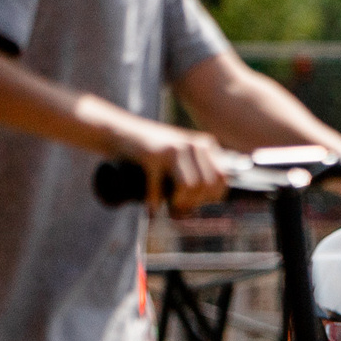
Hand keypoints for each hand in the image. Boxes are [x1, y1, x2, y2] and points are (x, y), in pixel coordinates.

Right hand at [111, 117, 227, 215]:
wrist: (118, 131)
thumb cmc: (151, 151)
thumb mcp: (180, 155)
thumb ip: (198, 169)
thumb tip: (213, 202)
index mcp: (205, 145)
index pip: (222, 178)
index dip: (211, 197)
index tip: (196, 204)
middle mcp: (193, 144)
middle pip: (207, 185)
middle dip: (194, 203)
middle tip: (179, 210)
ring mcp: (173, 148)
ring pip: (190, 186)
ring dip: (179, 203)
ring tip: (169, 209)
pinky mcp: (152, 154)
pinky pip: (161, 186)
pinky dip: (156, 201)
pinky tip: (152, 208)